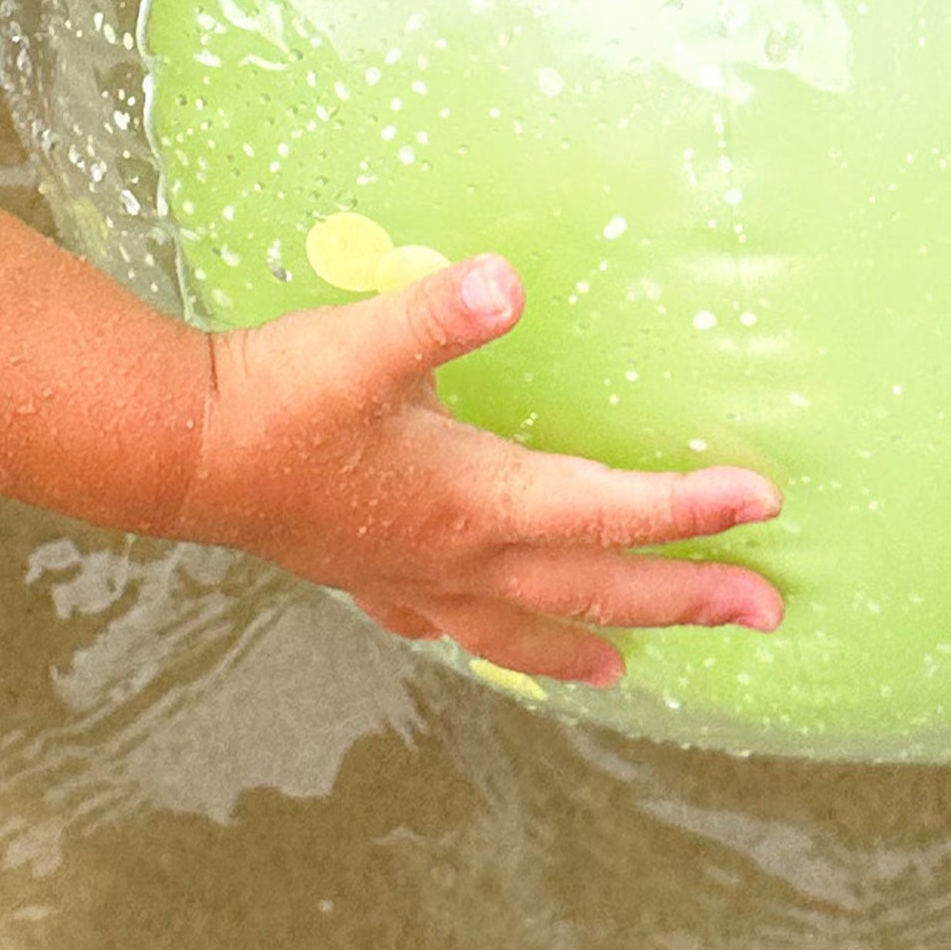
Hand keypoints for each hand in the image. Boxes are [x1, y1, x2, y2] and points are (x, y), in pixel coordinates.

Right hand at [174, 256, 784, 685]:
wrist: (186, 452)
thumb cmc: (279, 396)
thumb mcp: (368, 340)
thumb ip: (443, 312)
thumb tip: (507, 279)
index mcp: (478, 499)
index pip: (610, 511)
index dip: (692, 510)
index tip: (762, 505)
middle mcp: (460, 557)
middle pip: (595, 588)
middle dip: (686, 598)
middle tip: (764, 612)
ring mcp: (412, 577)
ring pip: (524, 629)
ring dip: (590, 643)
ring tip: (634, 669)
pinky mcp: (367, 576)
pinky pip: (448, 626)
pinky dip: (489, 639)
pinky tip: (477, 636)